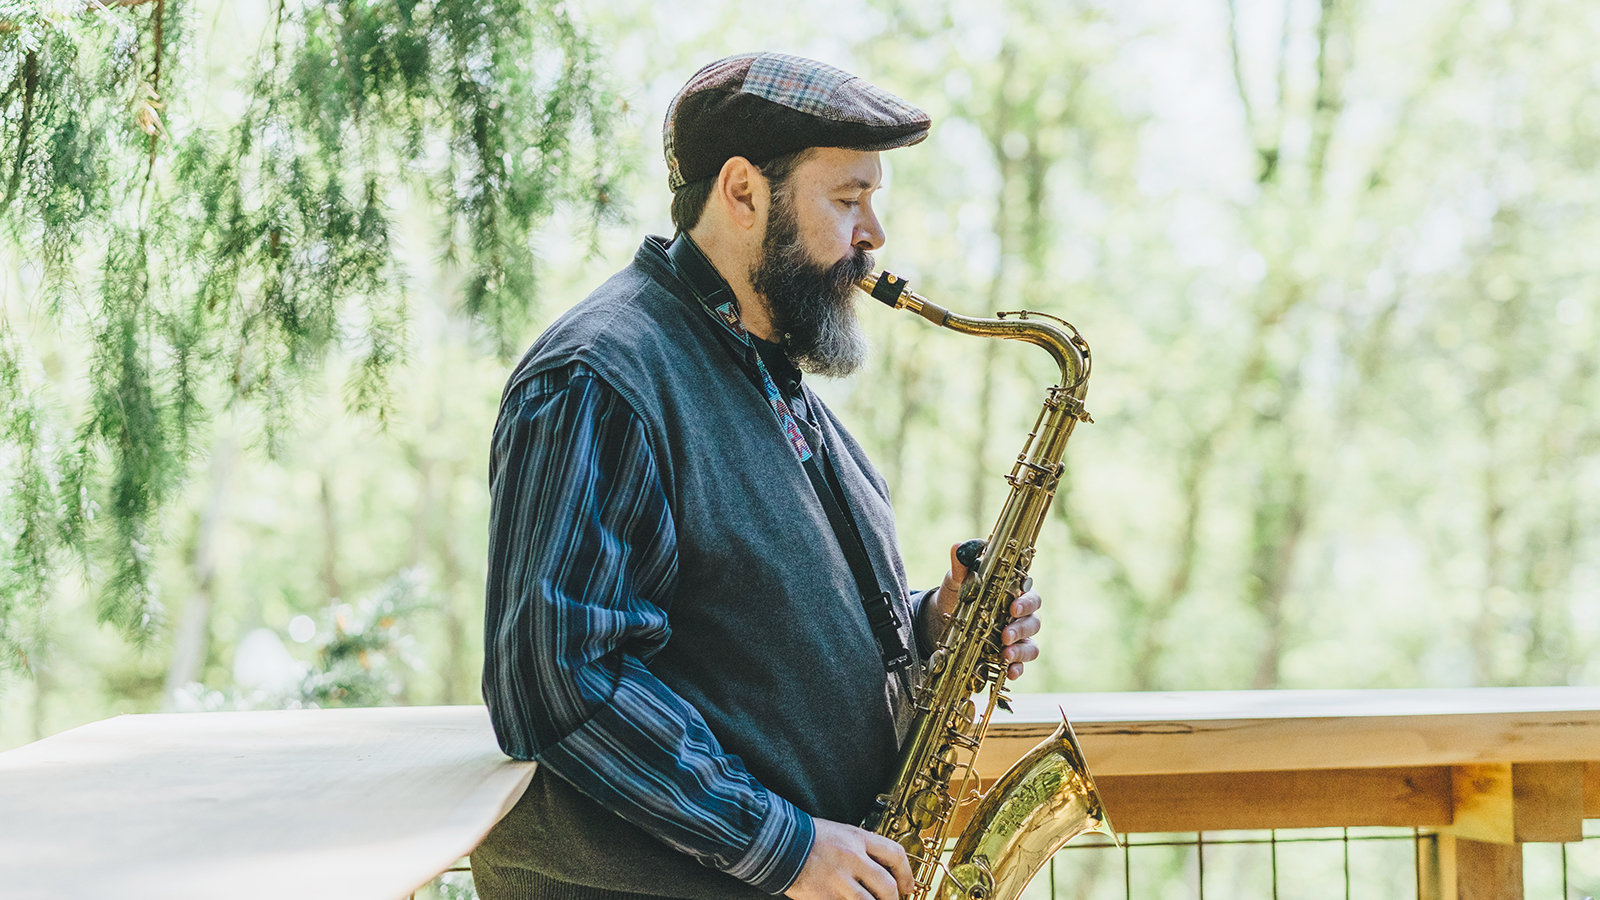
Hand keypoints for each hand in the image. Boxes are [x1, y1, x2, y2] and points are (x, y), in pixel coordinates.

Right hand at [784, 818, 911, 899]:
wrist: (777, 844)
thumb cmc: (806, 837)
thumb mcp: (839, 833)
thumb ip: (860, 849)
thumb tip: (879, 870)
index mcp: (857, 838)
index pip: (895, 854)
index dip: (906, 874)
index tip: (908, 887)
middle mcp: (852, 858)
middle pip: (887, 886)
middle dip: (894, 899)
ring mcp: (839, 880)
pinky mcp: (825, 897)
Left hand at [929, 543, 1041, 680]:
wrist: (941, 620)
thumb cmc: (958, 593)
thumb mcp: (957, 580)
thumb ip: (962, 566)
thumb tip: (958, 547)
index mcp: (1013, 592)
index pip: (1029, 593)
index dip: (1026, 601)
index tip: (1013, 607)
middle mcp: (1019, 615)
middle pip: (1033, 621)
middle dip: (1021, 628)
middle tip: (1005, 635)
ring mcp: (1015, 637)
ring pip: (1031, 644)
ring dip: (1021, 651)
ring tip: (1005, 654)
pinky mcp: (1007, 656)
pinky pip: (1020, 664)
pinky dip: (1016, 669)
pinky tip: (1009, 672)